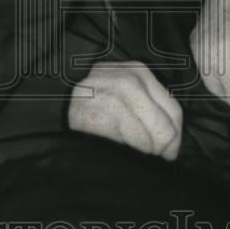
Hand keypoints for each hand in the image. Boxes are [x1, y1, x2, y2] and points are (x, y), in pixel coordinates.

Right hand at [68, 61, 182, 160]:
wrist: (53, 115)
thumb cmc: (97, 113)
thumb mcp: (129, 102)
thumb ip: (151, 111)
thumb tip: (173, 141)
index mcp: (137, 71)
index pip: (172, 107)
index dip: (175, 135)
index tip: (170, 152)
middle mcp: (122, 76)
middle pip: (161, 119)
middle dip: (163, 144)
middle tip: (157, 157)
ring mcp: (102, 93)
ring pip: (143, 131)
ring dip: (145, 149)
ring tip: (139, 153)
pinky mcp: (86, 112)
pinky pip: (121, 135)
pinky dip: (127, 147)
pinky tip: (120, 148)